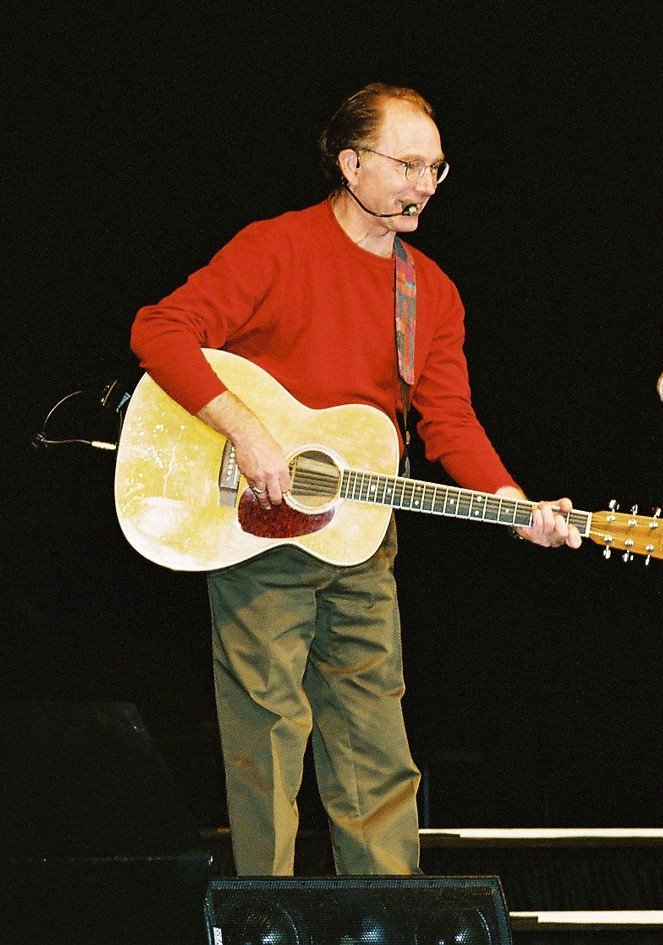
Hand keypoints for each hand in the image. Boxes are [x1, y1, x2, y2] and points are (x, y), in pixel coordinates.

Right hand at [197, 391, 290, 508]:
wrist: (247, 436)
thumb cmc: (263, 441)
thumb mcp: (279, 453)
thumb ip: (281, 467)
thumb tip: (282, 477)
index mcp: (281, 468)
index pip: (286, 488)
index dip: (285, 491)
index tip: (284, 492)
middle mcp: (270, 475)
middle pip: (276, 497)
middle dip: (276, 501)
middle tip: (276, 502)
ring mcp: (258, 477)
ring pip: (263, 496)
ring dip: (265, 501)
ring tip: (266, 505)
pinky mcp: (248, 477)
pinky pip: (253, 488)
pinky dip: (255, 491)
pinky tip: (257, 492)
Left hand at [520, 497, 581, 547]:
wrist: (527, 514)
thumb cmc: (547, 512)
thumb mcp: (557, 506)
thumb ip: (565, 504)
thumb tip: (567, 507)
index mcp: (566, 536)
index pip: (575, 542)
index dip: (575, 535)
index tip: (571, 525)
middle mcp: (555, 540)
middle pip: (562, 533)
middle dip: (560, 519)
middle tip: (556, 513)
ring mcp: (542, 539)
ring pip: (549, 524)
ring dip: (547, 510)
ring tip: (543, 506)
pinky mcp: (531, 536)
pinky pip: (538, 522)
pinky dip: (537, 512)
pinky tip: (535, 509)